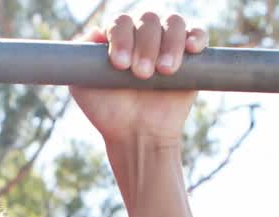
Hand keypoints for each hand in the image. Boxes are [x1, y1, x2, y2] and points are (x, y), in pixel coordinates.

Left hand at [69, 13, 207, 145]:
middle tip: (141, 74)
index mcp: (118, 37)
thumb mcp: (83, 86)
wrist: (137, 135)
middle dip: (145, 45)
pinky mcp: (191, 56)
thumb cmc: (108, 111)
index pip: (121, 22)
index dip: (121, 38)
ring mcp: (168, 42)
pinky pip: (199, 33)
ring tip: (164, 71)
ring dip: (169, 43)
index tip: (119, 65)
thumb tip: (95, 32)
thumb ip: (80, 58)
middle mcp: (143, 34)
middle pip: (148, 18)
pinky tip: (191, 49)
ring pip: (174, 22)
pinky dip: (197, 36)